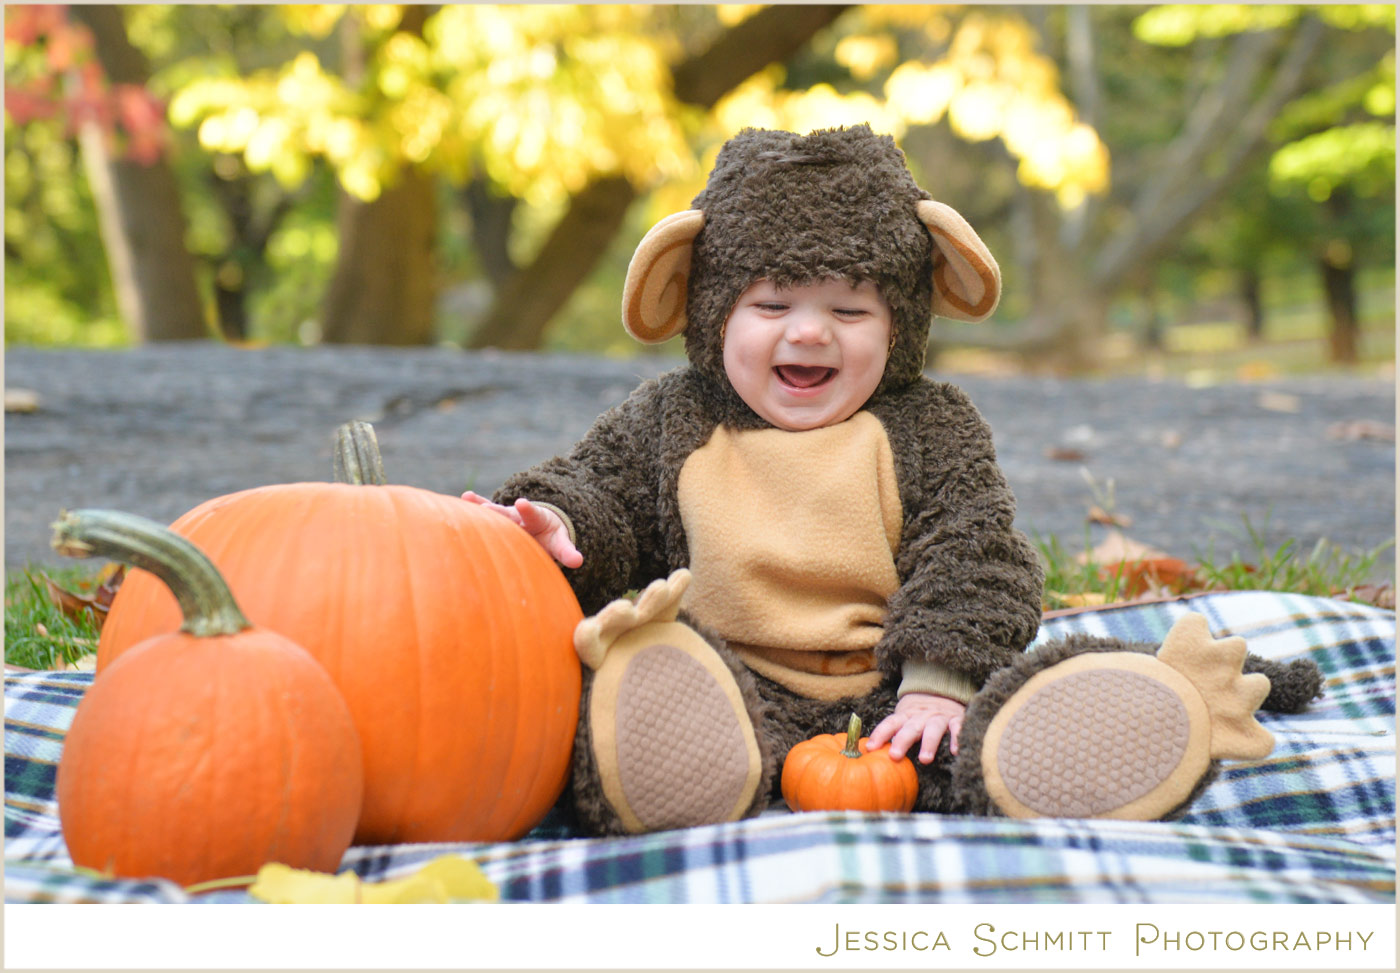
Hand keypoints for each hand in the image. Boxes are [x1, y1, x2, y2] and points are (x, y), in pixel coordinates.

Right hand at [461, 491, 583, 567]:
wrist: (542, 527)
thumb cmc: (551, 538)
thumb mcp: (560, 543)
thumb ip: (567, 551)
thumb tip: (579, 562)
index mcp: (538, 519)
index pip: (533, 514)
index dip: (528, 509)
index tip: (521, 502)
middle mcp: (520, 515)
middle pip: (509, 513)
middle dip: (499, 511)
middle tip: (486, 509)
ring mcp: (507, 516)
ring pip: (494, 511)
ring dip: (481, 505)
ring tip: (467, 498)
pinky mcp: (498, 518)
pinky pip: (486, 513)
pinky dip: (474, 506)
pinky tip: (461, 498)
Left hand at [865, 692, 965, 764]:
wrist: (943, 691)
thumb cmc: (918, 715)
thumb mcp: (905, 720)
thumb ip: (893, 735)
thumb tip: (871, 755)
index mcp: (906, 715)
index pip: (890, 723)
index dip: (880, 734)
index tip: (870, 748)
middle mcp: (921, 716)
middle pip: (910, 728)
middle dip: (902, 741)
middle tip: (894, 756)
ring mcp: (939, 717)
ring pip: (934, 728)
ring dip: (929, 743)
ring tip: (924, 759)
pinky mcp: (956, 719)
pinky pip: (958, 727)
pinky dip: (957, 738)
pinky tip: (955, 751)